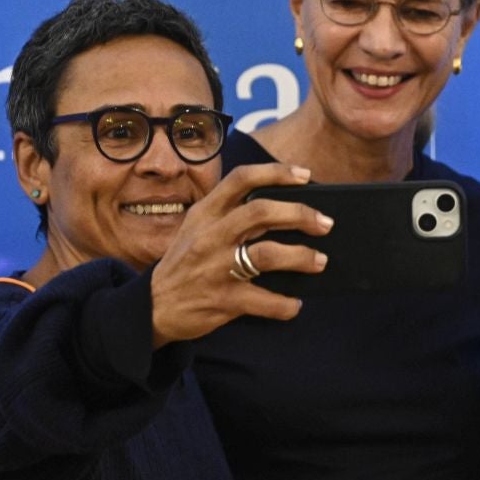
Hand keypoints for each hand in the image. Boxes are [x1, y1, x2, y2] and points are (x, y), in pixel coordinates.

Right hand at [149, 163, 330, 346]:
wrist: (154, 306)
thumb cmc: (186, 263)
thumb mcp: (198, 229)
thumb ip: (232, 216)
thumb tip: (285, 211)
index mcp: (206, 213)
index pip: (241, 179)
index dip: (276, 172)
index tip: (305, 175)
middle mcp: (210, 236)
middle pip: (261, 212)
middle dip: (300, 214)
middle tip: (325, 224)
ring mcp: (216, 268)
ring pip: (267, 254)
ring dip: (301, 257)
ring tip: (320, 261)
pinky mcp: (222, 300)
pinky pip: (264, 300)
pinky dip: (285, 304)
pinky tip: (294, 305)